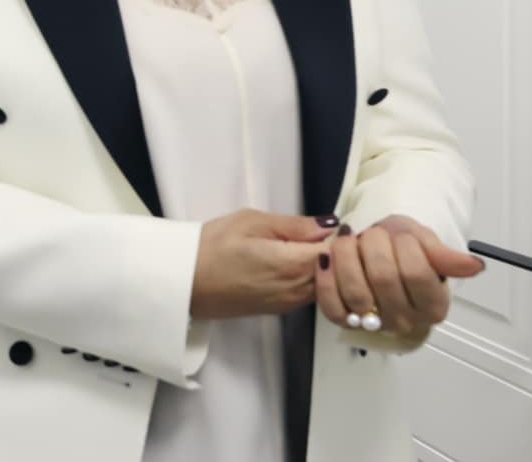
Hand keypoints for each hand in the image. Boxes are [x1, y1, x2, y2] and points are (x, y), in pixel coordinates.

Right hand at [190, 209, 336, 319]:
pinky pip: (310, 293)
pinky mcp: (281, 309)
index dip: (347, 238)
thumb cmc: (211, 247)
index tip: (344, 224)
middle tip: (333, 232)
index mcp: (293, 264)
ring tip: (315, 244)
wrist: (185, 284)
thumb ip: (294, 224)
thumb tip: (330, 225)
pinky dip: (314, 278)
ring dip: (328, 267)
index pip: (340, 253)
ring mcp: (291, 303)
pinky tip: (299, 262)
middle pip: (339, 273)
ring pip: (328, 285)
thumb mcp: (250, 222)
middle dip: (342, 253)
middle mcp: (298, 290)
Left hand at [316, 215, 484, 338]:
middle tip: (374, 234)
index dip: (405, 247)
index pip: (416, 273)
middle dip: (375, 245)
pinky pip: (332, 306)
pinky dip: (327, 279)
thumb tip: (475, 265)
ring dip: (348, 256)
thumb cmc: (402, 250)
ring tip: (351, 240)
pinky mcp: (344, 321)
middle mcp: (406, 321)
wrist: (379, 254)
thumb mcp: (427, 244)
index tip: (401, 236)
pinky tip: (328, 258)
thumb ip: (446, 257)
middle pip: (384, 279)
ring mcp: (374, 324)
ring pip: (357, 292)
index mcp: (433, 305)